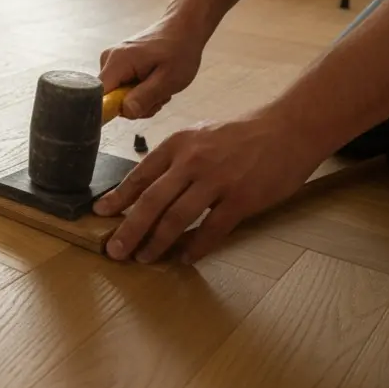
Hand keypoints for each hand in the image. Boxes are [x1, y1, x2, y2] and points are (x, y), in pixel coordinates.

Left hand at [92, 110, 327, 264]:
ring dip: (157, 243)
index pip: (139, 175)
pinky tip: (184, 258)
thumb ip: (176, 159)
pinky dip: (195, 247)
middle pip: (151, 201)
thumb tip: (149, 188)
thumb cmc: (242, 135)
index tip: (100, 214)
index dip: (118, 198)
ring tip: (144, 258)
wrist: (288, 129)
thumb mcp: (200, 136)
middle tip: (115, 250)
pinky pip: (212, 230)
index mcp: (177, 144)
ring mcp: (216, 180)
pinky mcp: (241, 198)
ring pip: (176, 218)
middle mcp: (192, 161)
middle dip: (129, 229)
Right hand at [99, 14, 207, 118]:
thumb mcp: (168, 79)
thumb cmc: (179, 51)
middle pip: (110, 97)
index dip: (114, 109)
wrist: (183, 29)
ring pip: (118, 95)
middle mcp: (108, 60)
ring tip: (160, 88)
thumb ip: (145, 97)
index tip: (137, 108)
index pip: (99, 95)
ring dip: (140, 99)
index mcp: (118, 62)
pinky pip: (122, 87)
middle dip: (134, 104)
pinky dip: (139, 91)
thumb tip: (125, 112)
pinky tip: (154, 83)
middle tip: (158, 96)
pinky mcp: (118, 63)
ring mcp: (112, 61)